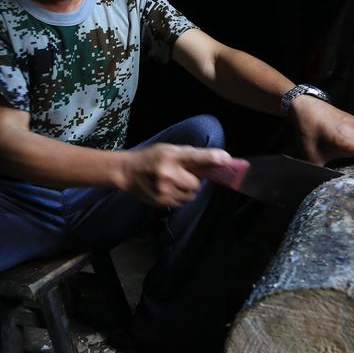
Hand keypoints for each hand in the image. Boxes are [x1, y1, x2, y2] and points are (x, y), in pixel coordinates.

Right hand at [117, 143, 232, 207]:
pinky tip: (167, 189)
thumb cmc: (151, 158)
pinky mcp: (160, 201)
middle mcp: (167, 173)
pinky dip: (178, 197)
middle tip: (183, 175)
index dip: (212, 157)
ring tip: (173, 182)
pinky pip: (181, 202)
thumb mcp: (169, 150)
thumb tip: (217, 160)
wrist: (127, 171)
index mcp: (170, 155)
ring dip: (186, 191)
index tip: (225, 158)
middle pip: (196, 184)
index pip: (194, 156)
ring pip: (190, 196)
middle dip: (193, 181)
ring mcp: (163, 190)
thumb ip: (191, 155)